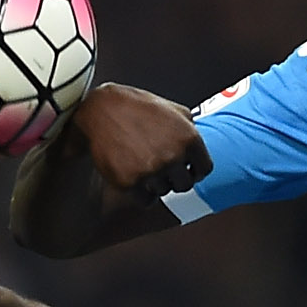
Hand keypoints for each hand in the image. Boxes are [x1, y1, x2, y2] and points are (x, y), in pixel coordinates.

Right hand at [70, 83, 211, 200]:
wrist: (102, 109)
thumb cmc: (136, 106)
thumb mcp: (172, 109)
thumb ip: (189, 128)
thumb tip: (199, 143)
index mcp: (188, 138)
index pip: (204, 169)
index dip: (195, 170)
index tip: (187, 170)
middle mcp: (172, 156)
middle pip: (185, 185)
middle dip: (176, 179)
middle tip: (163, 170)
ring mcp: (151, 171)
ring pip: (163, 191)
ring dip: (156, 183)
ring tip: (143, 164)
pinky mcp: (130, 182)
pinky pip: (145, 200)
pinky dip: (142, 193)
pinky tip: (136, 177)